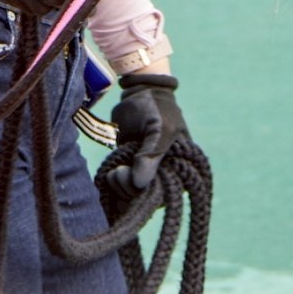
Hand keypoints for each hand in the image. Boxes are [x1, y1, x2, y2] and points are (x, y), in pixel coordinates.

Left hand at [108, 72, 186, 193]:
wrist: (138, 94)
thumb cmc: (156, 108)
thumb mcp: (158, 129)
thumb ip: (151, 155)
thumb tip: (139, 184)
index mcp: (180, 169)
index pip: (163, 196)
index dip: (144, 193)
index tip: (129, 174)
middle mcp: (164, 174)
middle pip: (144, 199)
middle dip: (128, 188)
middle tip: (119, 171)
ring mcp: (146, 172)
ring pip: (131, 195)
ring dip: (119, 186)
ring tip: (116, 169)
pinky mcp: (131, 168)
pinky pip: (122, 187)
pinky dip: (114, 183)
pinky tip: (112, 172)